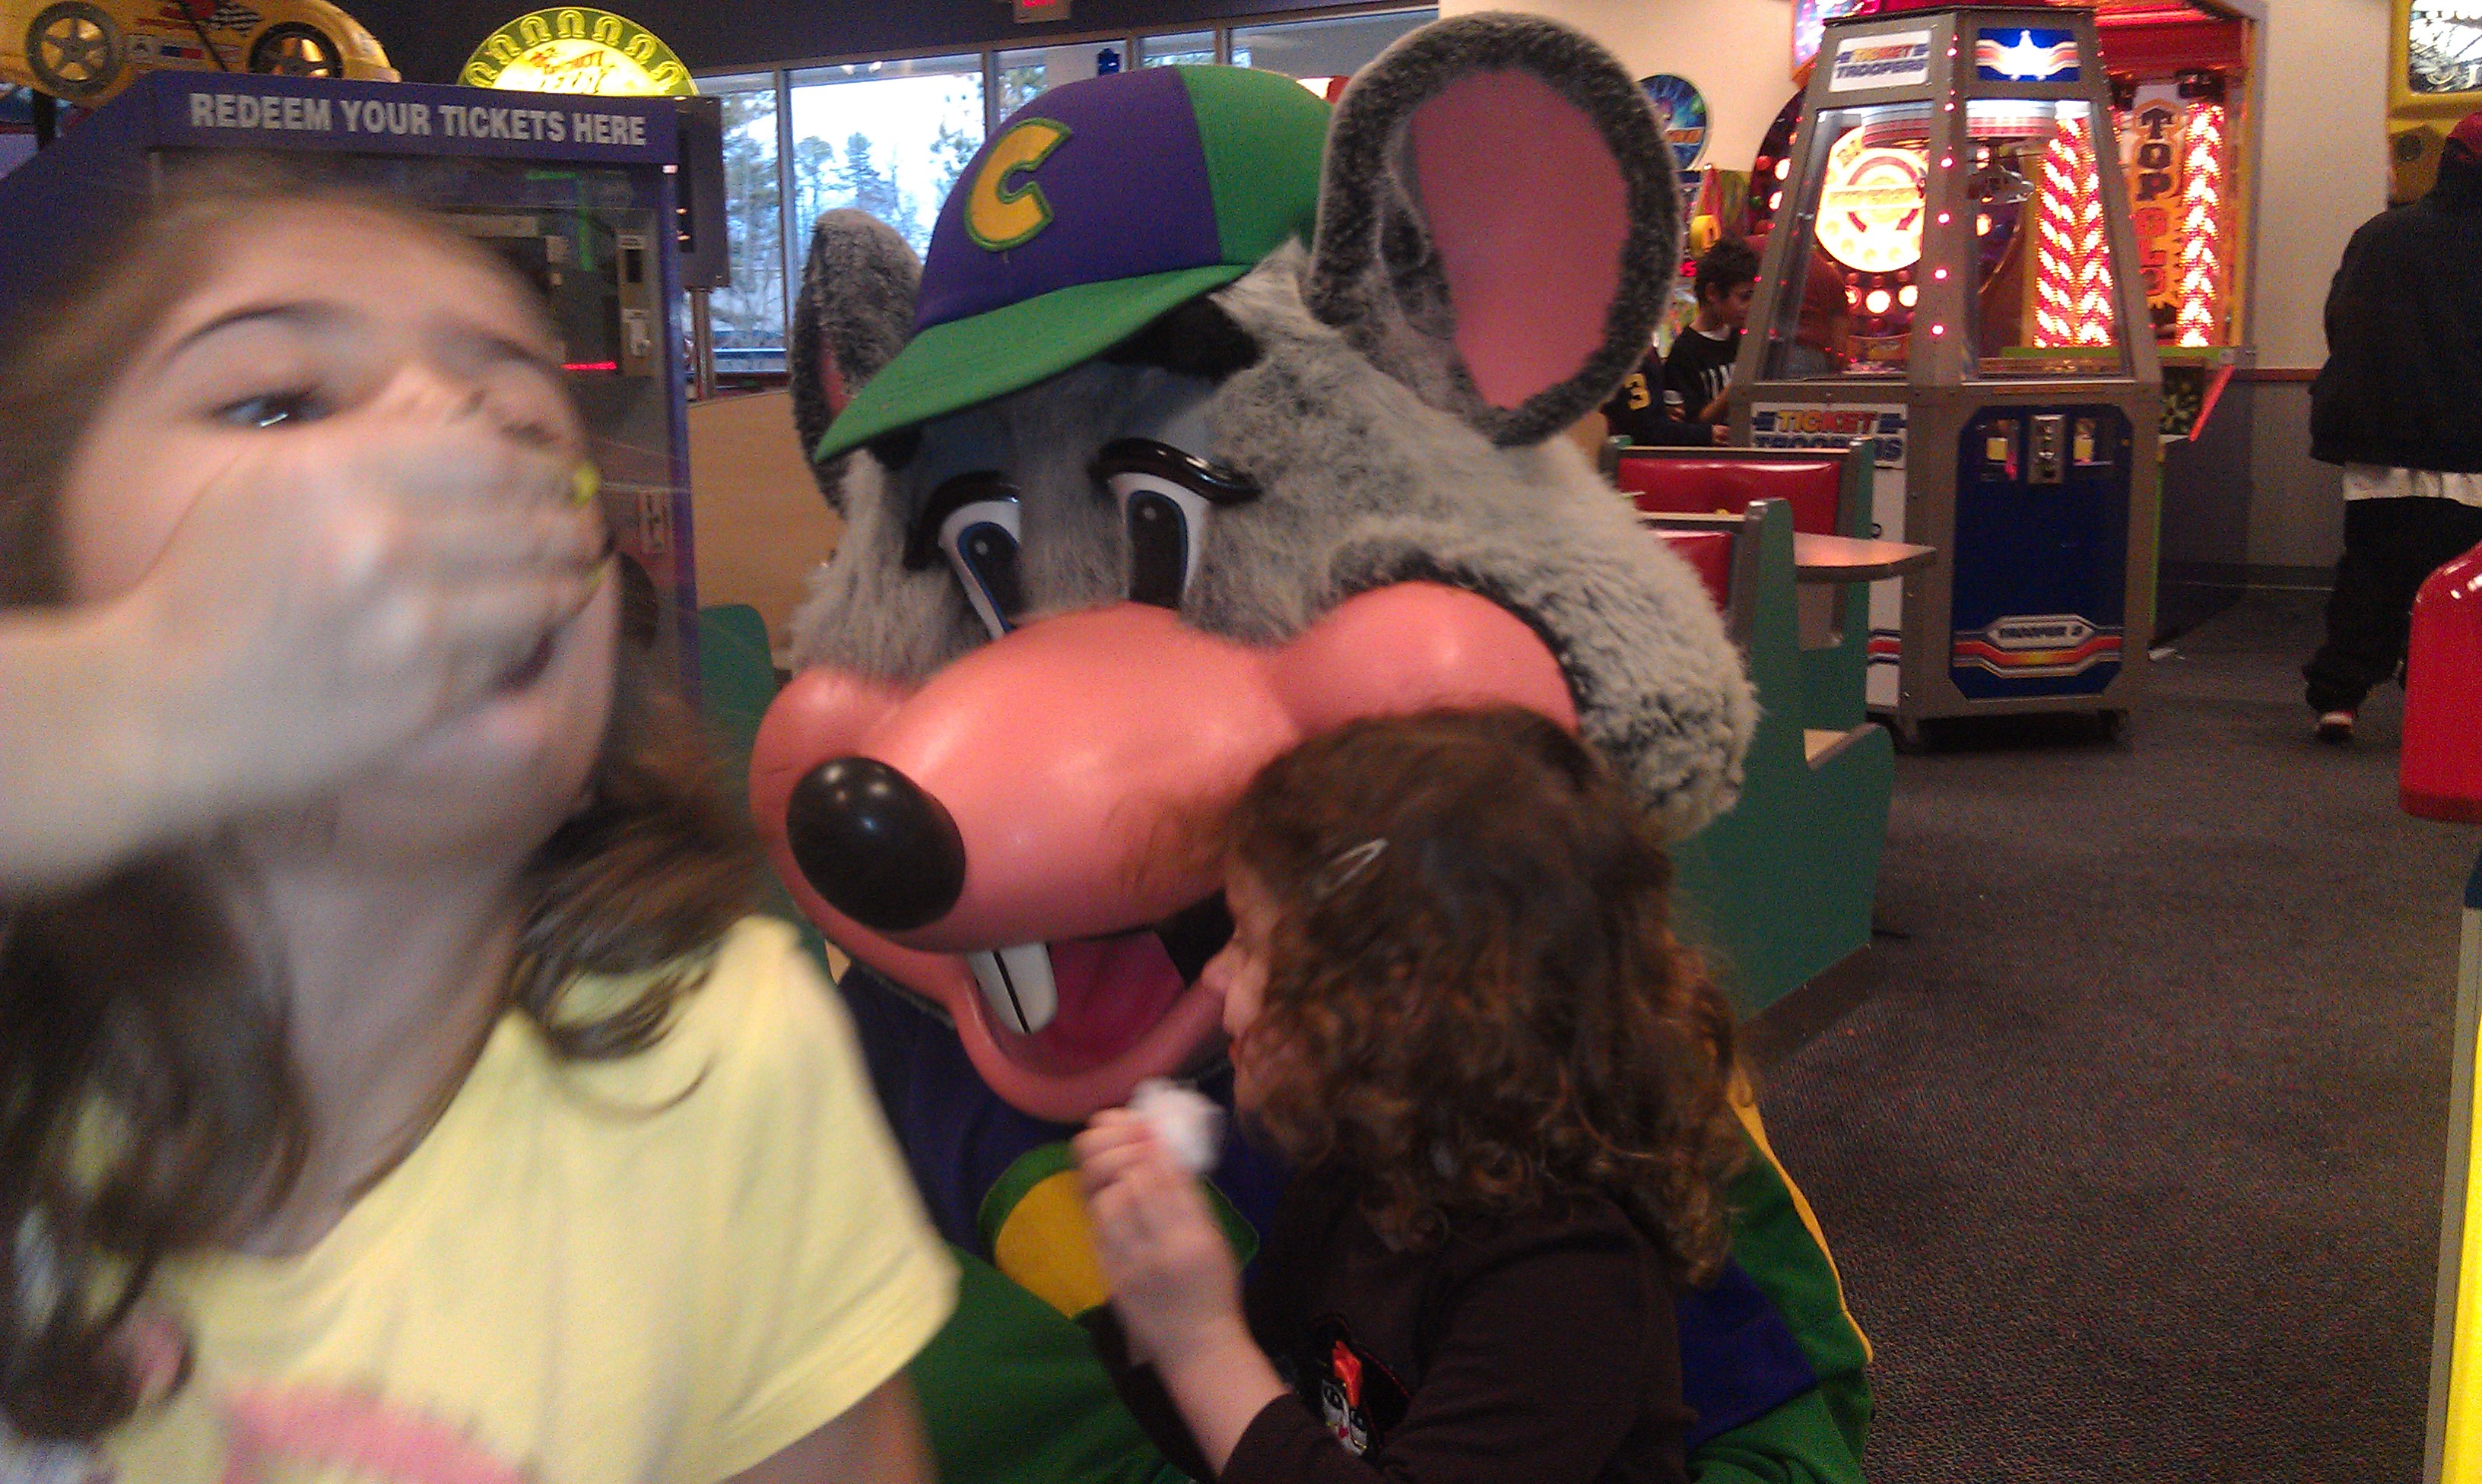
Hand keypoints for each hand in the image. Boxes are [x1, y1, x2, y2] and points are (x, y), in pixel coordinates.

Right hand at [117, 420, 604, 821]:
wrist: (163, 706)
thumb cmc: (211, 587)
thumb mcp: (267, 481)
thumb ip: (367, 434)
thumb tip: (457, 399)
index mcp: (339, 472)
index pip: (487, 451)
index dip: (539, 462)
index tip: (556, 471)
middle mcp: (382, 539)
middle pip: (526, 515)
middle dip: (569, 518)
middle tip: (585, 521)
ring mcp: (411, 621)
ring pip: (537, 586)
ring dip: (570, 577)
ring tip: (579, 568)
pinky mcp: (429, 690)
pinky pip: (514, 648)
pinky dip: (534, 631)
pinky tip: (536, 621)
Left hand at [1074, 1110, 1245, 1368]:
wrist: (1197, 1345)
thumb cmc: (1214, 1290)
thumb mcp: (1215, 1242)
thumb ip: (1191, 1201)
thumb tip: (1164, 1154)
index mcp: (1195, 1240)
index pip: (1165, 1180)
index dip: (1152, 1149)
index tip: (1149, 1130)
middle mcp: (1161, 1251)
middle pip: (1130, 1187)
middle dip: (1126, 1155)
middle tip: (1131, 1142)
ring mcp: (1131, 1266)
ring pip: (1106, 1205)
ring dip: (1112, 1177)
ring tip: (1120, 1165)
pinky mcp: (1110, 1277)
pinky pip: (1097, 1230)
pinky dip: (1102, 1204)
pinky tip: (1110, 1194)